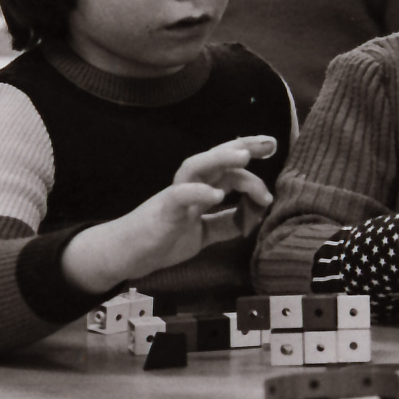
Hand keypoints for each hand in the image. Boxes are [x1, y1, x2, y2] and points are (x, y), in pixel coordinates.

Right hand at [61, 135, 277, 293]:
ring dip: (220, 159)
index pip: (228, 166)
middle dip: (242, 147)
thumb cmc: (163, 237)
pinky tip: (216, 195)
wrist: (125, 254)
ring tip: (243, 157)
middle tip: (269, 143)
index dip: (248, 153)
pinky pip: (179, 197)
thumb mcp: (203, 232)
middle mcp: (189, 186)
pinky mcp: (163, 212)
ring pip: (196, 167)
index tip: (273, 146)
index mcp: (200, 188)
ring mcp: (175, 196)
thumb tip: (255, 217)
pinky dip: (198, 193)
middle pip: (215, 157)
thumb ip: (227, 223)